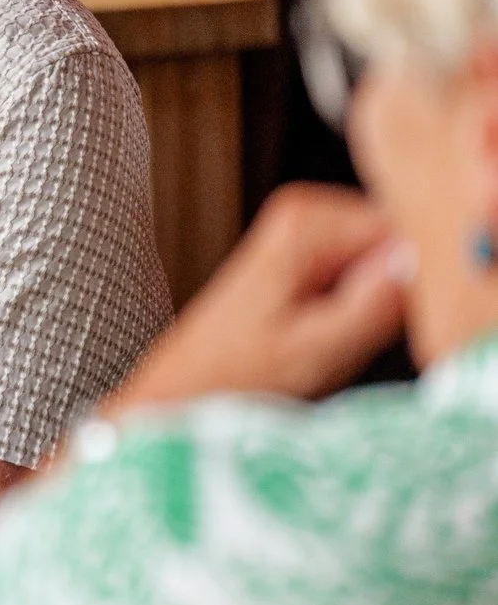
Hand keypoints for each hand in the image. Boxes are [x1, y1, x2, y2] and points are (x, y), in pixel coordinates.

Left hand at [105, 183, 409, 416]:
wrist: (188, 389)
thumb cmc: (235, 375)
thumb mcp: (317, 348)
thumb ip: (374, 302)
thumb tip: (416, 262)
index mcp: (306, 221)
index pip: (407, 225)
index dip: (417, 274)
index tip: (401, 312)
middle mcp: (304, 215)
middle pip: (398, 237)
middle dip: (400, 286)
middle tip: (360, 330)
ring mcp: (305, 234)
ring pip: (389, 258)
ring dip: (385, 298)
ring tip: (341, 334)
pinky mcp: (307, 258)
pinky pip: (369, 272)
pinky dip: (369, 303)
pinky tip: (338, 330)